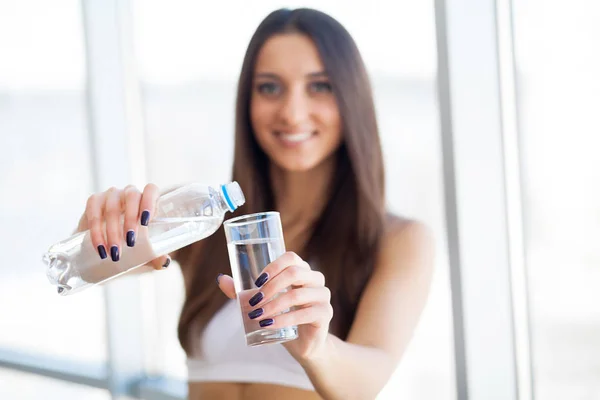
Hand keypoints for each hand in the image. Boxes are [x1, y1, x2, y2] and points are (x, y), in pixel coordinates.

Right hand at [77, 183, 170, 268]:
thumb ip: (156, 256)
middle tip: (130, 242)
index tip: (146, 221)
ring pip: (112, 206)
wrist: (105, 247)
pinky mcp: (94, 202)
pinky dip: (96, 231)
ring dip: (112, 230)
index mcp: (147, 200)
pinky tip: (100, 247)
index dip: (149, 201)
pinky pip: (93, 211)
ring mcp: (111, 195)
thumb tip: (164, 262)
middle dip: (130, 219)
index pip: (151, 190)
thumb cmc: (131, 245)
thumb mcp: (145, 251)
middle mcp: (129, 194)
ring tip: (115, 252)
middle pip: (131, 197)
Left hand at [217, 251, 332, 362]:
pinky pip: (304, 313)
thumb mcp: (263, 303)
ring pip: (297, 294)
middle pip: (294, 273)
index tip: (256, 282)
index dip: (273, 266)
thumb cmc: (284, 318)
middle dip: (270, 287)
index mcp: (302, 270)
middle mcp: (315, 279)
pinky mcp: (325, 313)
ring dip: (273, 305)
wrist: (305, 344)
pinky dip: (283, 319)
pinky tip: (269, 324)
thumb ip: (243, 292)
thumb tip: (220, 279)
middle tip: (253, 302)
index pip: (291, 258)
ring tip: (256, 315)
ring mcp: (322, 296)